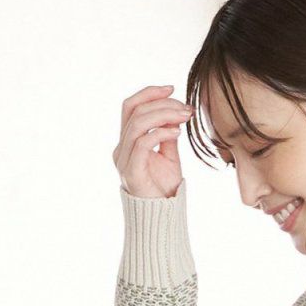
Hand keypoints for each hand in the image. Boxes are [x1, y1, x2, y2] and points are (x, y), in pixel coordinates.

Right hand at [115, 83, 191, 198]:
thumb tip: (176, 111)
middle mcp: (121, 149)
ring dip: (164, 115)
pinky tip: (177, 133)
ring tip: (184, 118)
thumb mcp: (169, 154)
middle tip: (185, 108)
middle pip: (134, 111)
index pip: (131, 107)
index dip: (149, 93)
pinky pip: (143, 143)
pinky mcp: (131, 172)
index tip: (172, 88)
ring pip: (137, 124)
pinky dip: (161, 133)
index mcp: (126, 142)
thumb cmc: (163, 188)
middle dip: (162, 103)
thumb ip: (167, 133)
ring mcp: (123, 161)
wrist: (162, 217)